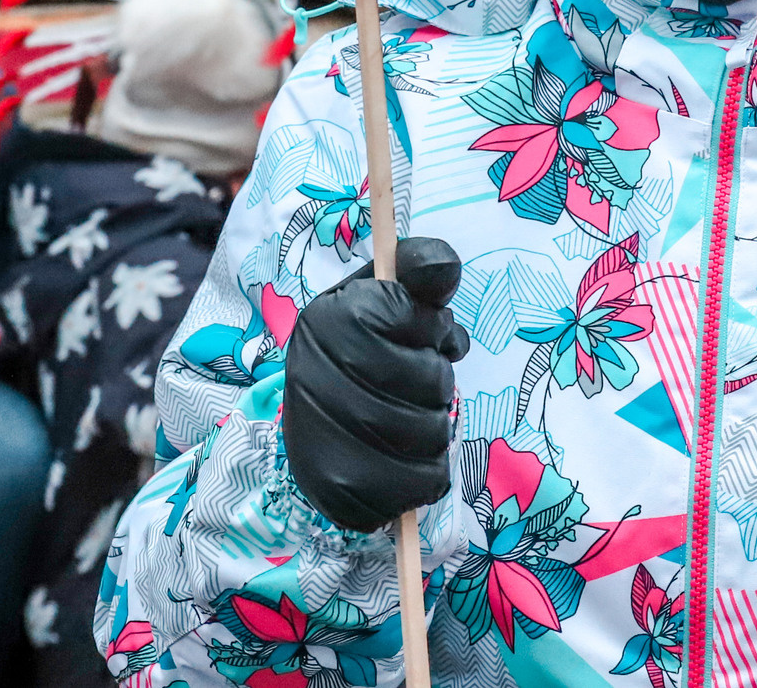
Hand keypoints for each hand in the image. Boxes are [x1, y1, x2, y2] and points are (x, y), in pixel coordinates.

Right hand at [283, 236, 469, 532]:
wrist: (311, 420)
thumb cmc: (360, 348)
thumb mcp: (382, 294)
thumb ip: (419, 271)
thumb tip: (445, 266)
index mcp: (327, 318)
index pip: (411, 313)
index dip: (428, 325)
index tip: (412, 332)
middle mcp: (317, 374)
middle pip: (431, 379)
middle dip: (436, 379)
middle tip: (413, 380)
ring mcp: (323, 436)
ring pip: (432, 433)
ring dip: (436, 424)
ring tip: (409, 415)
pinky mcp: (340, 489)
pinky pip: (422, 484)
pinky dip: (428, 473)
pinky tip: (408, 457)